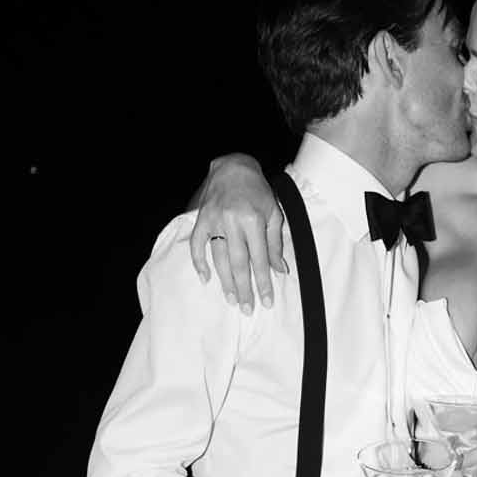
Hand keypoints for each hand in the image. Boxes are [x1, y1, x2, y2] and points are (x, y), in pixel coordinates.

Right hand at [188, 156, 286, 313]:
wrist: (233, 167)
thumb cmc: (258, 192)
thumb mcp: (273, 213)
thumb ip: (275, 243)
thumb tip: (280, 270)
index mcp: (254, 220)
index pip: (259, 259)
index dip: (263, 282)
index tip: (266, 302)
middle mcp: (233, 221)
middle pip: (238, 263)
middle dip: (243, 288)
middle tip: (246, 309)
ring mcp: (214, 220)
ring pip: (218, 257)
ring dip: (224, 281)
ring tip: (231, 299)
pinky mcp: (201, 219)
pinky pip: (197, 244)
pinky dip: (199, 262)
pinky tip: (206, 278)